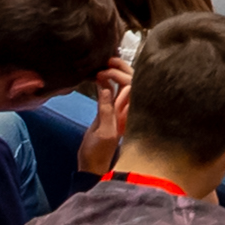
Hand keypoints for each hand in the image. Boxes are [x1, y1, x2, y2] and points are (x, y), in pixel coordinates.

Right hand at [74, 69, 130, 185]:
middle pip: (132, 82)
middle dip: (122, 68)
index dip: (120, 75)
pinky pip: (114, 92)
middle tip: (107, 59)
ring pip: (123, 86)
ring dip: (116, 73)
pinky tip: (100, 76)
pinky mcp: (110, 113)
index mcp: (128, 114)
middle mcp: (127, 111)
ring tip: (104, 63)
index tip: (104, 70)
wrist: (91, 165)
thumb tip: (106, 87)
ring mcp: (119, 111)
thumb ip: (106, 110)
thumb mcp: (102, 132)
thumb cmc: (97, 152)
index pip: (133, 86)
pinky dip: (109, 82)